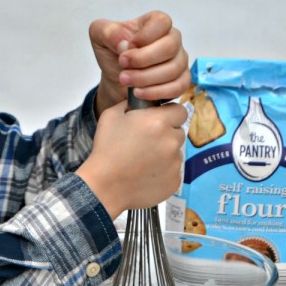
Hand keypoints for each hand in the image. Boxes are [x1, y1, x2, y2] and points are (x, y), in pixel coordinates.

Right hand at [76, 99, 186, 218]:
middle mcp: (172, 140)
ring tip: (142, 160)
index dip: (169, 114)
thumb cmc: (106, 149)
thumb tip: (140, 100)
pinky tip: (144, 173)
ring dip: (164, 153)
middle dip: (166, 134)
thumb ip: (130, 103)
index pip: (180, 110)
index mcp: (159, 121)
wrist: (105, 185)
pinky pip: (172, 171)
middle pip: (178, 132)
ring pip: (175, 152)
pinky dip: (162, 171)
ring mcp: (175, 163)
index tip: (158, 119)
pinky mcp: (175, 181)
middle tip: (146, 142)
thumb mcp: (111, 115)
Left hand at [89, 11, 189, 116]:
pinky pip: (178, 87)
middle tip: (122, 66)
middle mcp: (172, 39)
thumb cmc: (113, 53)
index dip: (144, 36)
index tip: (126, 47)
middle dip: (142, 59)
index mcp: (156, 23)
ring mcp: (179, 60)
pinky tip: (138, 92)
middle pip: (170, 46)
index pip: (162, 22)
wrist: (116, 78)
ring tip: (125, 80)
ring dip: (145, 78)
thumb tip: (124, 43)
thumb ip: (108, 32)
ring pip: (173, 69)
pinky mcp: (181, 81)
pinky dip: (156, 92)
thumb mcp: (100, 36)